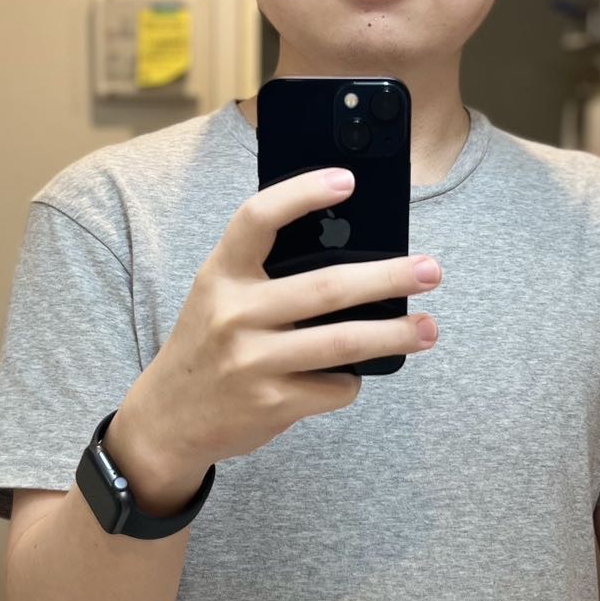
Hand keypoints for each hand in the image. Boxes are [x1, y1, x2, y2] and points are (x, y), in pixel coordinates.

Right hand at [112, 167, 442, 500]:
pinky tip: (347, 377)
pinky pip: (335, 387)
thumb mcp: (219, 295)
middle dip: (388, 279)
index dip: (302, 193)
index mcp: (221, 274)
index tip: (348, 181)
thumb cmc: (210, 344)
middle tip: (430, 270)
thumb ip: (264, 272)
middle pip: (327, 287)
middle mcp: (234, 314)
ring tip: (428, 329)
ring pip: (344, 343)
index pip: (257, 218)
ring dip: (396, 335)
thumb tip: (352, 252)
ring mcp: (252, 361)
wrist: (169, 419)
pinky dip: (351, 381)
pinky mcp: (272, 403)